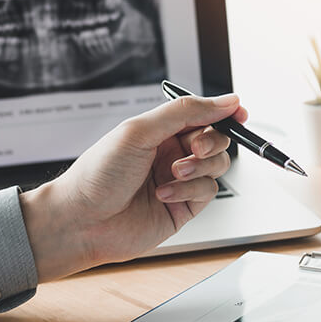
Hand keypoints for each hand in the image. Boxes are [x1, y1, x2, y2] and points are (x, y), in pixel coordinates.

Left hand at [20, 94, 247, 280]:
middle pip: (216, 138)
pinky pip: (207, 191)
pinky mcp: (184, 208)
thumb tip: (225, 100)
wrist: (82, 221)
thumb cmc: (98, 174)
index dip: (223, 112)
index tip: (238, 112)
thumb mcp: (140, 130)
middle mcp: (171, 153)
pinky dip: (190, 190)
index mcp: (160, 130)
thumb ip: (185, 112)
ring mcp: (179, 181)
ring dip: (200, 167)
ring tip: (173, 173)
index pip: (202, 114)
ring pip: (217, 165)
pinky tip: (164, 194)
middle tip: (194, 148)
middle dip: (212, 141)